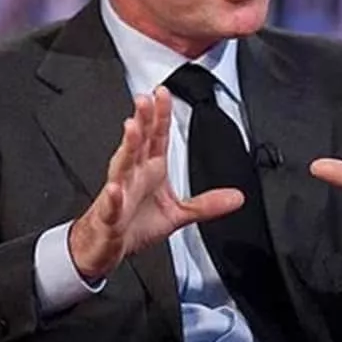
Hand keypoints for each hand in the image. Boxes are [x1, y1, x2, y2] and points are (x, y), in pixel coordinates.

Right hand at [69, 87, 243, 279]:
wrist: (105, 248)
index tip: (163, 93)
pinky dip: (113, 198)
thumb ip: (206, 204)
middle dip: (142, 120)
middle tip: (145, 99)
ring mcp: (119, 194)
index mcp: (150, 171)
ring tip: (131, 129)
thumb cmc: (134, 225)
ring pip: (122, 166)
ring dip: (126, 148)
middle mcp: (133, 176)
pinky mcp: (110, 217)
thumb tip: (236, 197)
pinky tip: (114, 189)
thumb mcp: (177, 214)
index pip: (156, 137)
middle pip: (138, 143)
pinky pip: (111, 206)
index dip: (161, 115)